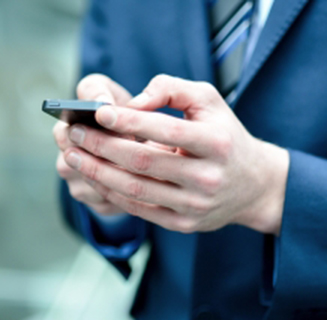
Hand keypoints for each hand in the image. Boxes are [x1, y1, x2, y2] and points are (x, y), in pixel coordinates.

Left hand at [63, 75, 289, 234]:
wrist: (254, 186)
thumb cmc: (224, 136)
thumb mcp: (209, 101)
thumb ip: (171, 89)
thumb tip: (131, 102)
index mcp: (216, 142)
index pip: (165, 129)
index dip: (128, 120)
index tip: (97, 112)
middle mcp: (207, 177)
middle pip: (142, 162)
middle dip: (101, 147)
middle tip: (73, 134)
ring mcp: (195, 205)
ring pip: (134, 190)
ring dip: (97, 172)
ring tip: (73, 155)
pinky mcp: (184, 224)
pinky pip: (139, 210)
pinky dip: (111, 193)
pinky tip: (93, 177)